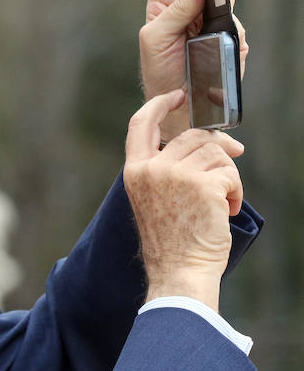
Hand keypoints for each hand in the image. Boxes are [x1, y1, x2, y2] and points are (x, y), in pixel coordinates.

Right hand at [124, 90, 244, 312]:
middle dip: (218, 148)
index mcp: (135, 173)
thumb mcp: (155, 201)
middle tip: (234, 160)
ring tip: (222, 203)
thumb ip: (165, 171)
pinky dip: (235, 192)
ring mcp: (175, 175)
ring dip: (227, 176)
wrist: (179, 273)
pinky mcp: (202, 184)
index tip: (177, 97)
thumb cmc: (172, 244)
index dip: (160, 105)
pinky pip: (230, 173)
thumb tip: (208, 143)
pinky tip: (226, 212)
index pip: (141, 125)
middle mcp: (151, 169)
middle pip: (193, 136)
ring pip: (215, 153)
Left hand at [139, 0, 248, 141]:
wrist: (177, 106)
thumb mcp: (156, 39)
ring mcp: (210, 20)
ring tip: (204, 34)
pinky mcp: (226, 37)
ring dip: (221, 10)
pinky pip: (236, 27)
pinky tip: (214, 52)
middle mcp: (189, 5)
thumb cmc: (158, 72)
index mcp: (164, 0)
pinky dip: (229, 36)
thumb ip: (176, 9)